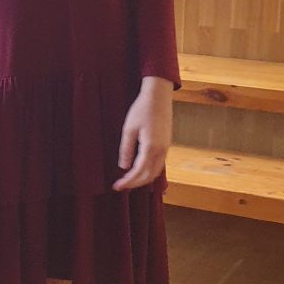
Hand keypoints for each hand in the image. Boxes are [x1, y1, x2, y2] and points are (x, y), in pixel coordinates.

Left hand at [114, 76, 172, 190]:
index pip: (139, 172)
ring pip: (156, 172)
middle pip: (149, 176)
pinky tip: (140, 170)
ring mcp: (166, 148)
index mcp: (151, 147)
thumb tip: (124, 166)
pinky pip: (159, 164)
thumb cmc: (142, 109)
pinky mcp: (167, 144)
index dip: (128, 181)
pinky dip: (149, 171)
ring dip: (143, 179)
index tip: (117, 186)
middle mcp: (161, 151)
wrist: (159, 96)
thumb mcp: (129, 129)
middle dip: (135, 183)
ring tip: (129, 181)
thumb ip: (126, 149)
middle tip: (121, 186)